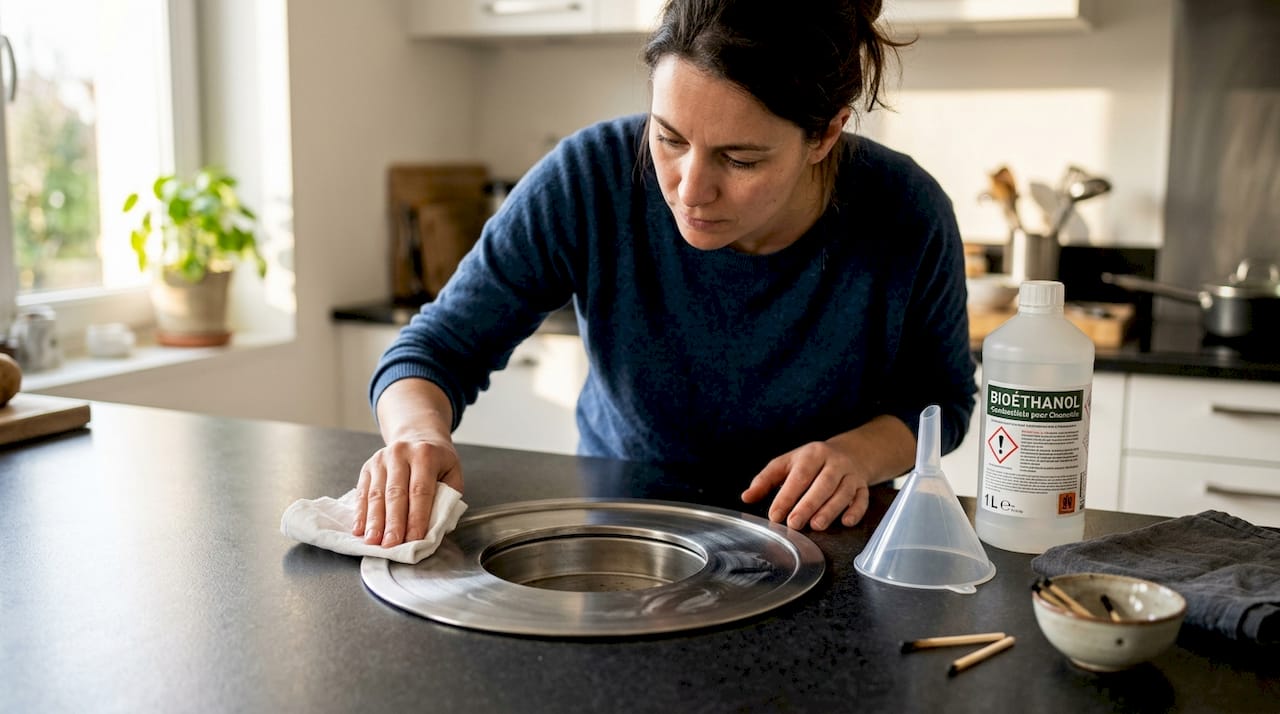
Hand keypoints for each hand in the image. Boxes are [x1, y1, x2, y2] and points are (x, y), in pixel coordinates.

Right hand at [351, 437, 462, 546]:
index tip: (414, 539)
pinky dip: (360, 513)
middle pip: (396, 493)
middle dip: (393, 522)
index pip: (420, 491)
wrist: (418, 435)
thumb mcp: (452, 474)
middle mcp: (401, 453)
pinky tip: (359, 529)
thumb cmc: (438, 461)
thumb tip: (434, 529)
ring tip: (373, 541)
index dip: (416, 517)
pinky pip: (362, 492)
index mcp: (426, 455)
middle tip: (391, 544)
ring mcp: (381, 459)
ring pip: (376, 494)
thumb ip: (447, 499)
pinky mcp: (368, 466)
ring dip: (374, 521)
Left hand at [741, 440, 871, 530]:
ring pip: (843, 492)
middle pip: (823, 483)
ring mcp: (851, 474)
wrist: (850, 453)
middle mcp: (834, 462)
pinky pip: (862, 498)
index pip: (799, 475)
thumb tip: (746, 497)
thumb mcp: (787, 464)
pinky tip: (846, 522)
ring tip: (816, 525)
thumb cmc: (811, 463)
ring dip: (830, 509)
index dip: (787, 495)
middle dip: (808, 504)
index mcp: (812, 454)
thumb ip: (766, 480)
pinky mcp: (863, 486)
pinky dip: (856, 510)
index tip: (775, 514)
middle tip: (794, 523)